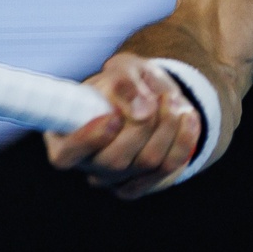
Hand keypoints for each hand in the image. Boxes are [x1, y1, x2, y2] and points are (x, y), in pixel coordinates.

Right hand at [42, 52, 200, 199]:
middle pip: (115, 161)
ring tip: (173, 99)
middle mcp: (87, 163)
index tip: (115, 117)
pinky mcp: (142, 183)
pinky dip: (183, 140)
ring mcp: (114, 179)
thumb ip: (125, 82)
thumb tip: (141, 108)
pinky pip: (168, 168)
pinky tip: (187, 117)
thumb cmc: (127, 82)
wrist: (153, 97)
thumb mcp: (124, 68)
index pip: (66, 154)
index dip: (90, 139)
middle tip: (157, 98)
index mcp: (65, 136)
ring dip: (167, 127)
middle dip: (143, 125)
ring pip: (146, 163)